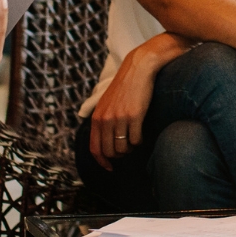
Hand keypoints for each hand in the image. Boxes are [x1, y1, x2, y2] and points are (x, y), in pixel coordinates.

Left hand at [90, 34, 190, 169]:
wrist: (139, 68)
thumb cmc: (125, 87)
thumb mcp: (107, 103)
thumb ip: (103, 121)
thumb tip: (104, 143)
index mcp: (97, 117)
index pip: (94, 148)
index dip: (101, 162)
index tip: (110, 168)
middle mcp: (105, 119)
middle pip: (109, 152)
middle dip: (119, 155)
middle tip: (127, 149)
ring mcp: (119, 118)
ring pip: (123, 148)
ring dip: (130, 148)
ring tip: (134, 139)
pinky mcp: (134, 116)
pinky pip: (136, 140)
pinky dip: (139, 141)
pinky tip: (141, 132)